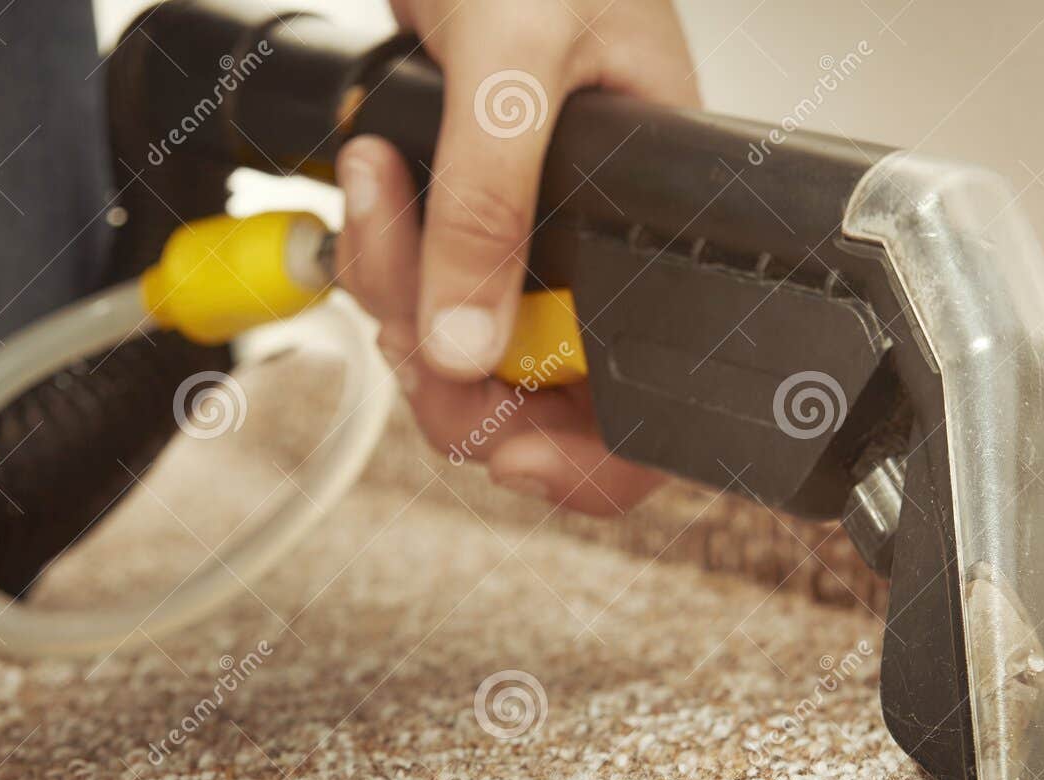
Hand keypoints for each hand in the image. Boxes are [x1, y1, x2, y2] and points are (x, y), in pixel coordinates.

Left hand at [335, 0, 696, 514]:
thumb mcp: (514, 64)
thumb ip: (491, 206)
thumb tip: (465, 341)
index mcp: (667, 218)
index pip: (654, 390)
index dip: (589, 452)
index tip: (512, 452)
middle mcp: (604, 248)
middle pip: (547, 396)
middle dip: (458, 376)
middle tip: (411, 331)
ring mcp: (535, 240)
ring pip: (468, 351)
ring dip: (400, 296)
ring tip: (382, 195)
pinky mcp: (471, 220)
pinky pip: (424, 293)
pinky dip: (382, 259)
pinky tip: (377, 187)